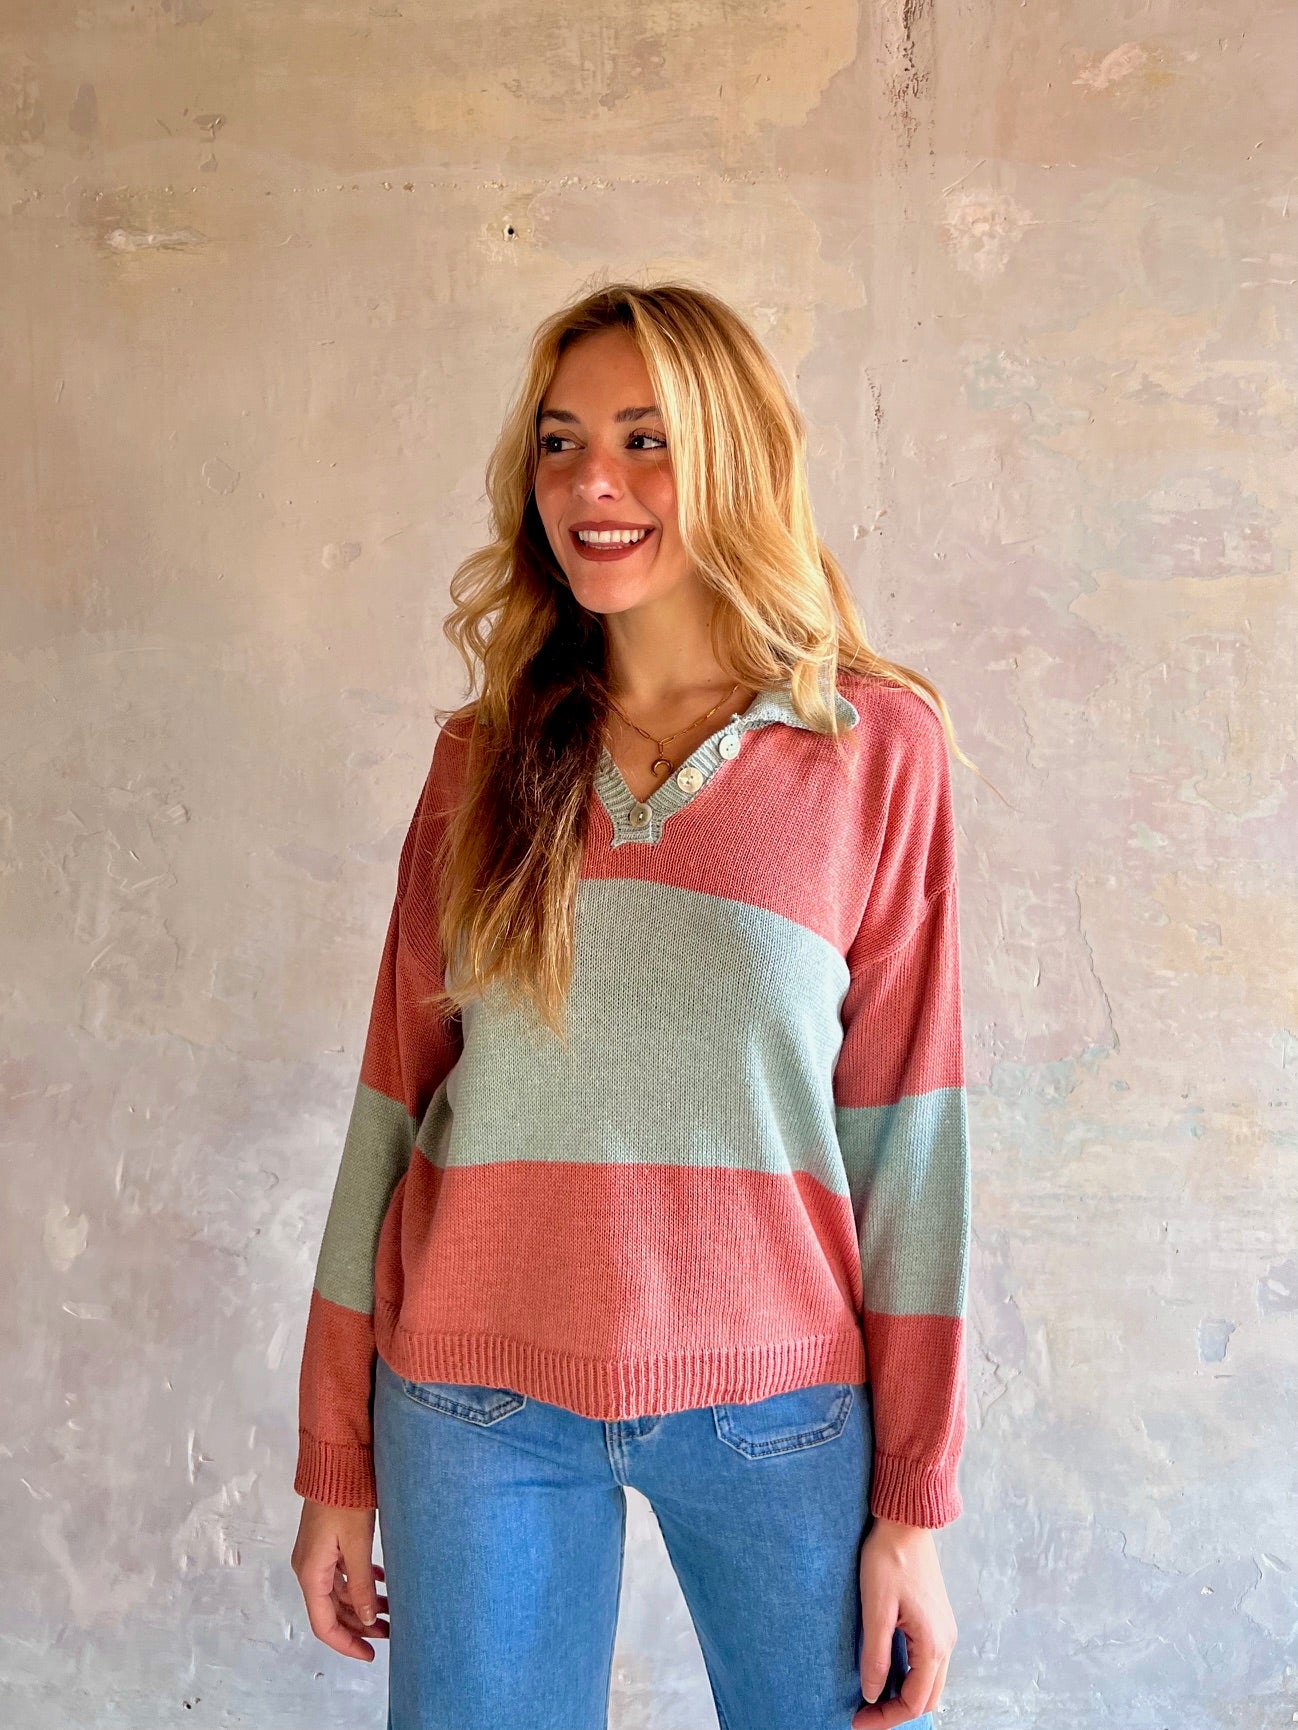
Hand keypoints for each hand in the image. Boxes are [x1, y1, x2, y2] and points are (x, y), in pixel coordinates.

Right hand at [291, 1498, 388, 1661]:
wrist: (334, 1462)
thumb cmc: (343, 1499)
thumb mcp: (357, 1545)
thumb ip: (361, 1585)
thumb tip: (367, 1619)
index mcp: (311, 1574)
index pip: (324, 1624)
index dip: (347, 1643)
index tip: (370, 1654)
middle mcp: (309, 1569)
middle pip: (333, 1611)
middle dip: (360, 1625)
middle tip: (391, 1632)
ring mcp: (317, 1556)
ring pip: (340, 1592)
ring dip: (363, 1603)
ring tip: (392, 1608)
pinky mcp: (326, 1543)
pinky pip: (342, 1573)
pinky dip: (361, 1581)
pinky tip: (382, 1580)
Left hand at [851, 1517, 957, 1726]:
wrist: (906, 1522)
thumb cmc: (889, 1559)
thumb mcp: (876, 1608)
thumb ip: (875, 1655)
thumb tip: (872, 1694)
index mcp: (933, 1644)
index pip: (914, 1702)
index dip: (886, 1718)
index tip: (858, 1721)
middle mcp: (945, 1642)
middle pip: (926, 1698)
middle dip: (896, 1712)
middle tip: (864, 1714)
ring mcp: (944, 1631)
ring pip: (929, 1682)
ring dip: (904, 1695)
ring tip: (872, 1695)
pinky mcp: (936, 1621)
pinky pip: (928, 1663)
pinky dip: (910, 1676)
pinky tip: (886, 1670)